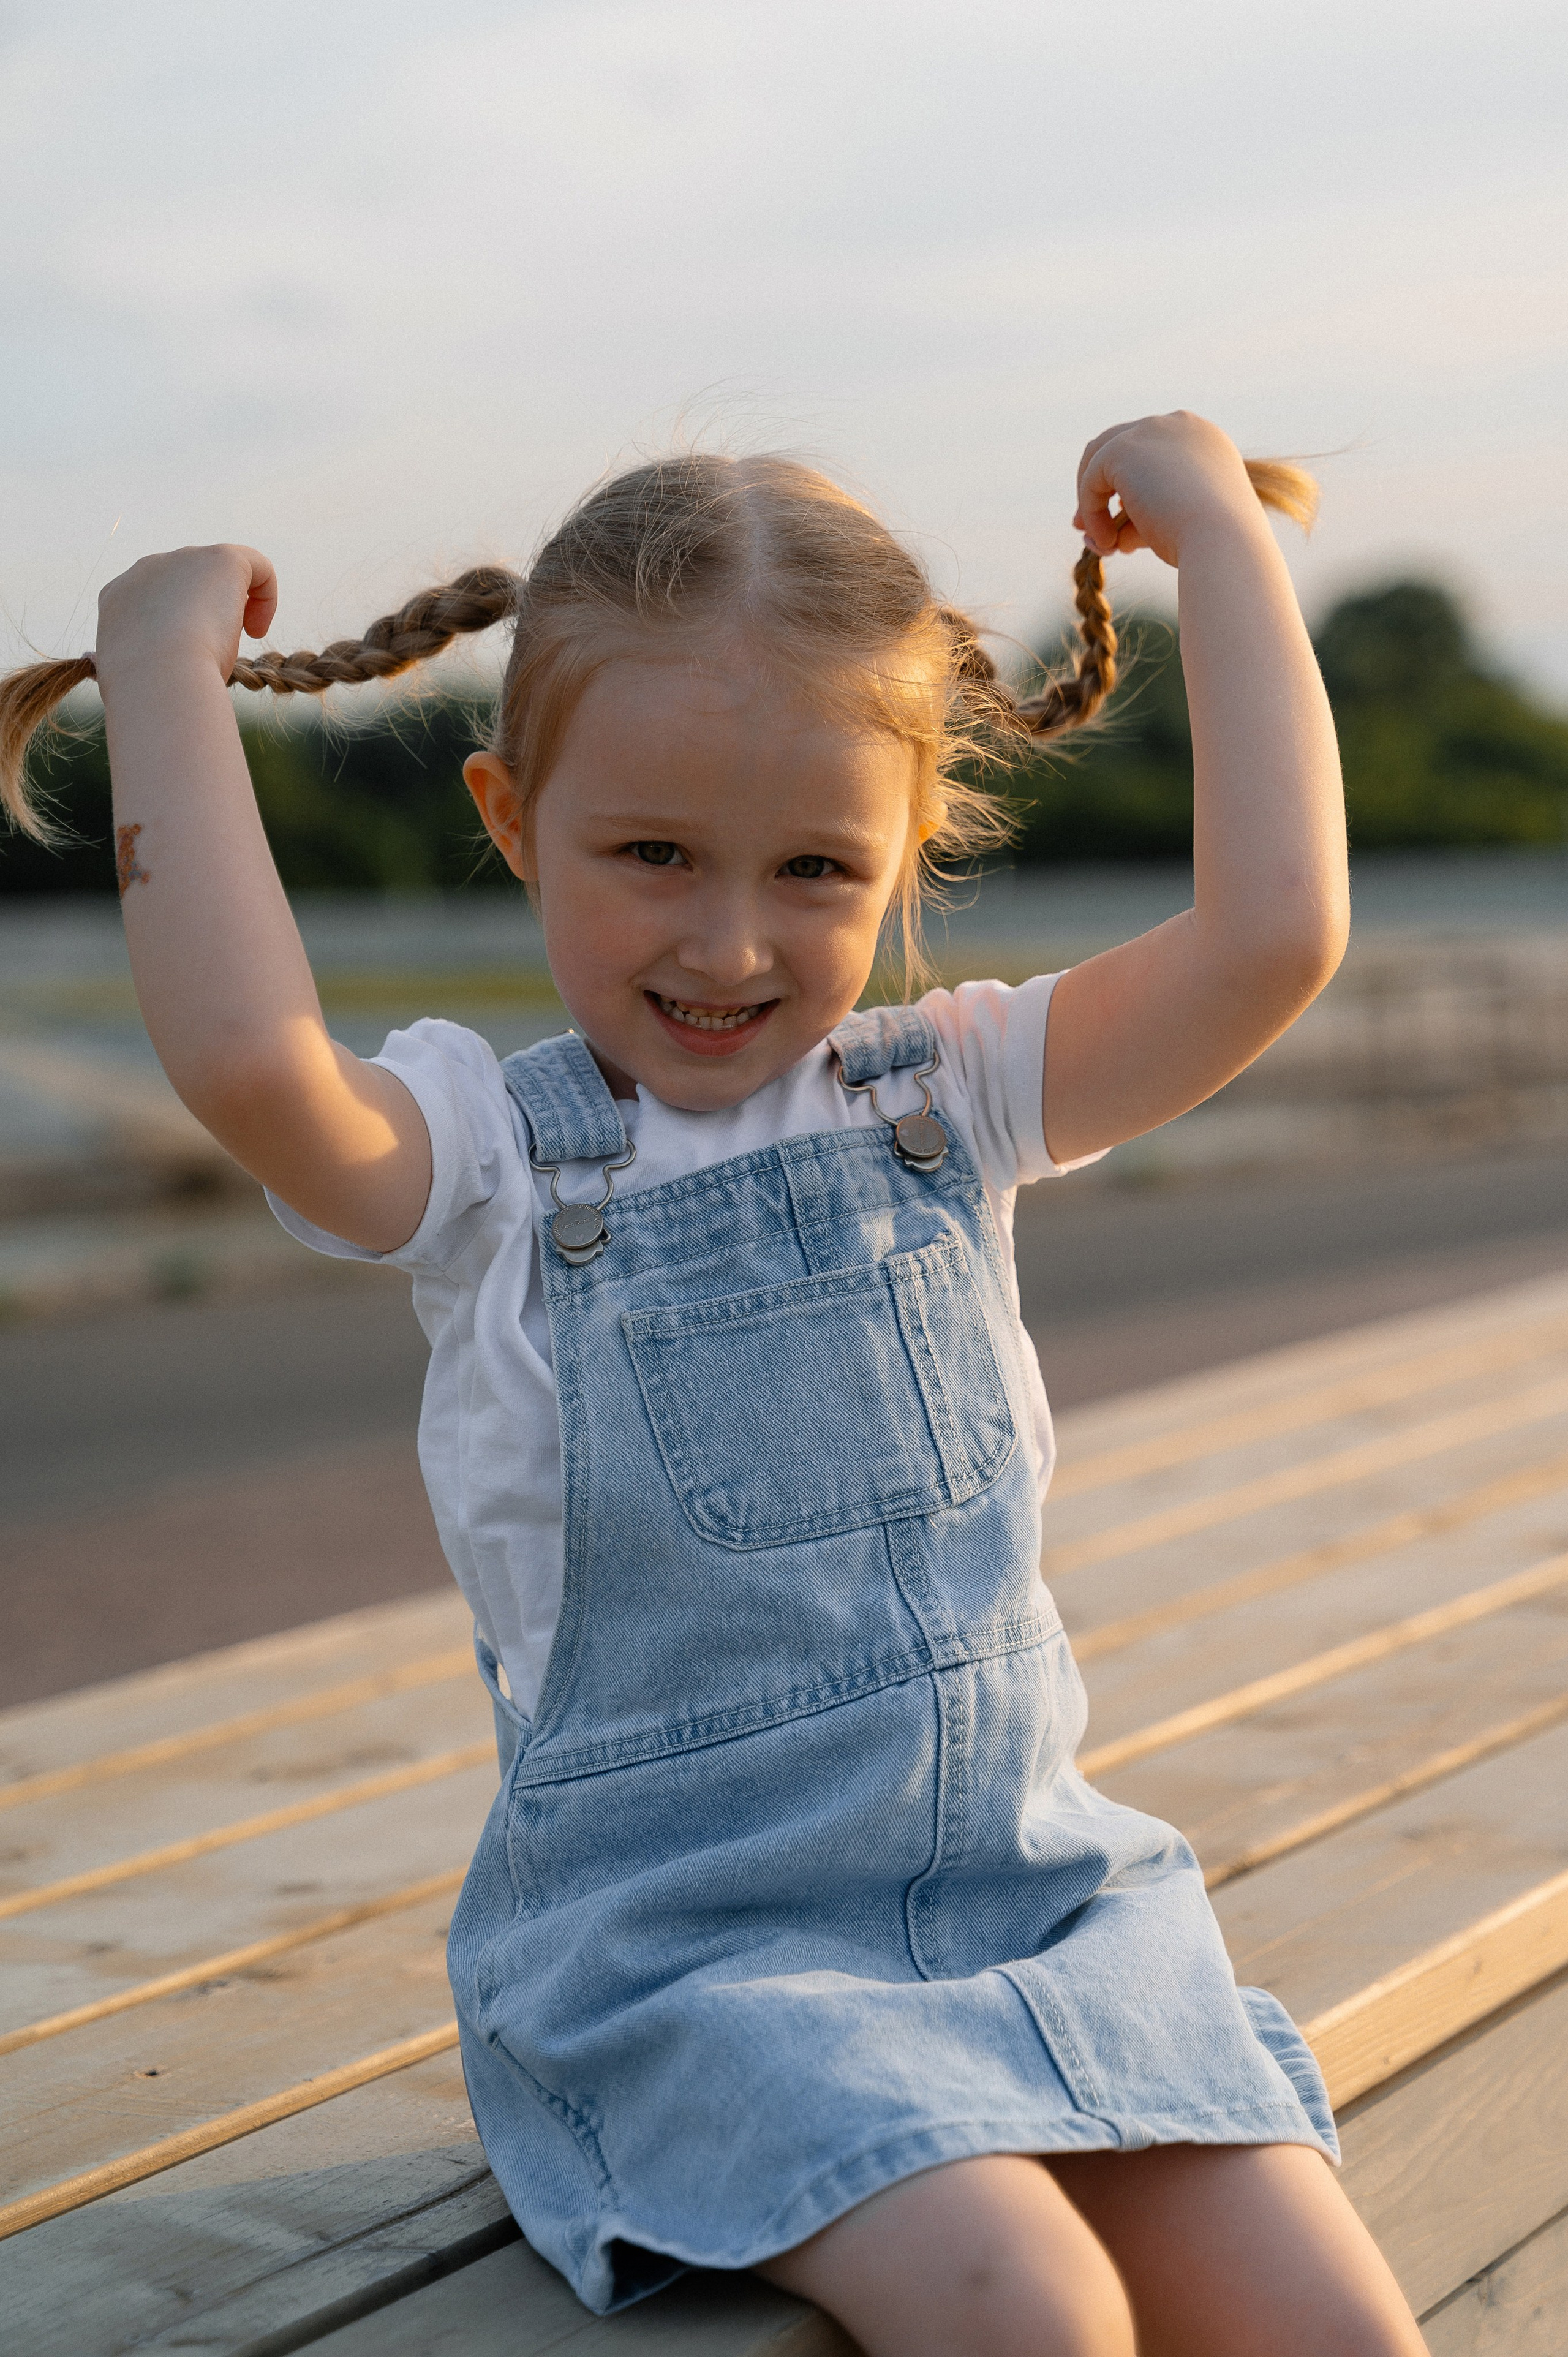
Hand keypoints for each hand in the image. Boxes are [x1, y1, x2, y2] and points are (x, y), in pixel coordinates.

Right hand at [95, 544, 276, 690]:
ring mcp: (183, 560)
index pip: (154, 604)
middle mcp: (147, 570)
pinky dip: (266, 596)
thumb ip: (123, 666)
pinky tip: (257, 631)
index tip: (182, 660)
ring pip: (219, 577)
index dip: (175, 630)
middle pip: (188, 587)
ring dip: (230, 611)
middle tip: (206, 655)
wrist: (157, 677)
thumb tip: (105, 666)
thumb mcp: (121, 678)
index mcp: (118, 597)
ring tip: (229, 646)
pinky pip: (256, 566)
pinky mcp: (220, 559)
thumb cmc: (141, 690)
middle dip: (202, 618)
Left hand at [1073, 412, 1263, 568]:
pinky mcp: (1124, 448)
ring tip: (1100, 542)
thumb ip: (1145, 519)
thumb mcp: (1180, 527)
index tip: (1120, 514)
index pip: (1153, 449)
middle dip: (1100, 485)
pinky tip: (1109, 543)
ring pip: (1101, 459)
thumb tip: (1111, 536)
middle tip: (1085, 526)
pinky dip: (1092, 513)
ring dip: (1092, 501)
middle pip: (1121, 444)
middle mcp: (1179, 425)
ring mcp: (1151, 429)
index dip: (1131, 480)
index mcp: (1204, 439)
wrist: (1223, 541)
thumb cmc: (1211, 545)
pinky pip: (1092, 480)